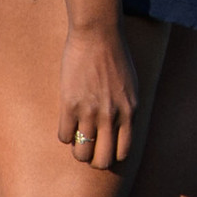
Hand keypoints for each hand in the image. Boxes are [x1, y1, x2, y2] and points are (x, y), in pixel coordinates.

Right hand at [57, 21, 137, 169]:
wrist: (98, 36)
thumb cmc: (116, 58)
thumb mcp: (131, 87)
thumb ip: (127, 110)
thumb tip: (120, 132)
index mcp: (130, 112)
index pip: (122, 152)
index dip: (112, 155)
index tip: (105, 149)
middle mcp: (111, 116)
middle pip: (101, 160)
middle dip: (94, 160)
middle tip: (89, 149)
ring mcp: (90, 112)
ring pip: (81, 152)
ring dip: (78, 149)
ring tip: (77, 137)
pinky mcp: (69, 105)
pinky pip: (64, 136)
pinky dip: (65, 134)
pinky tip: (67, 123)